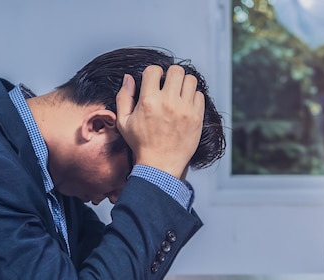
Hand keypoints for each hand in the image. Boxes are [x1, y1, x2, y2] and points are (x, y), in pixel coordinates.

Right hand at [116, 65, 204, 179]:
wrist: (160, 165)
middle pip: (176, 70)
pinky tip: (186, 106)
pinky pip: (200, 95)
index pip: (154, 70)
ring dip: (184, 84)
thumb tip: (128, 78)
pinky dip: (193, 98)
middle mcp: (168, 102)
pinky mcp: (196, 117)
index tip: (155, 82)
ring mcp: (184, 109)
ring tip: (178, 95)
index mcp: (148, 101)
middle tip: (169, 86)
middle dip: (171, 75)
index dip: (154, 74)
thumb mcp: (123, 122)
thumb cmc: (141, 144)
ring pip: (190, 80)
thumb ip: (124, 97)